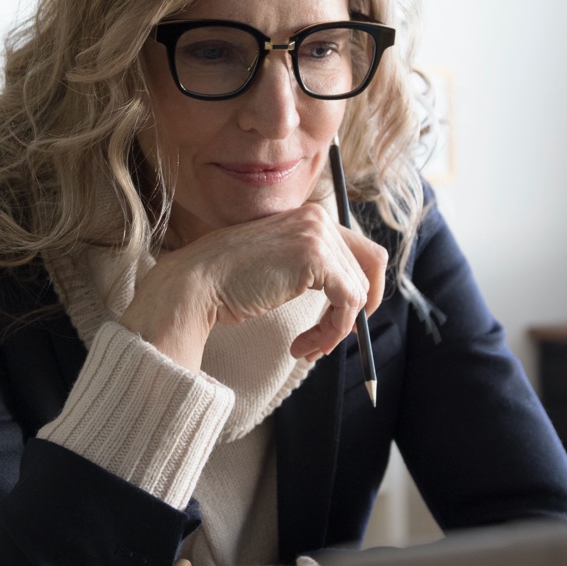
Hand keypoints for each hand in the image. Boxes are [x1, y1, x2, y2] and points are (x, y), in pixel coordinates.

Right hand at [120, 203, 387, 369]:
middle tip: (327, 341)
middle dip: (354, 313)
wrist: (195, 284)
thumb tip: (356, 300)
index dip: (361, 290)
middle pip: (371, 268)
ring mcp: (319, 234)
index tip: (342, 322)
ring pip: (359, 293)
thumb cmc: (229, 283)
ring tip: (307, 349)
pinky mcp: (317, 258)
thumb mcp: (279, 267)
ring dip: (335, 330)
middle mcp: (318, 217)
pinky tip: (303, 346)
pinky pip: (349, 305)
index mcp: (310, 216)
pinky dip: (332, 332)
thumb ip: (312, 269)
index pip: (361, 250)